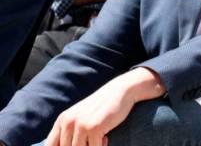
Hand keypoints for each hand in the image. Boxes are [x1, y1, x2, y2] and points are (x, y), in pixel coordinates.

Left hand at [46, 68, 165, 145]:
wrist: (120, 91)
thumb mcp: (80, 116)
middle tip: (93, 141)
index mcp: (62, 120)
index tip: (77, 144)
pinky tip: (106, 137)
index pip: (50, 145)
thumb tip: (67, 145)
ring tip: (100, 140)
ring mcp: (80, 125)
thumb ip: (69, 131)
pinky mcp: (93, 128)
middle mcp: (68, 122)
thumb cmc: (102, 107)